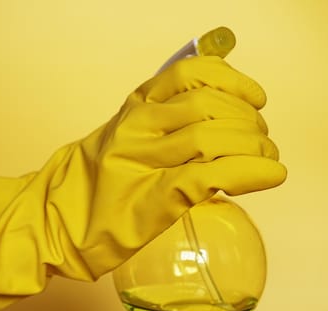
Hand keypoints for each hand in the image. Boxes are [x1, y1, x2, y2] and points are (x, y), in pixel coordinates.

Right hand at [55, 55, 286, 277]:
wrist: (57, 220)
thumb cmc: (99, 182)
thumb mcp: (129, 137)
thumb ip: (168, 120)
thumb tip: (223, 108)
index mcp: (135, 107)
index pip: (189, 73)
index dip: (232, 80)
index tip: (256, 98)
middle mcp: (138, 126)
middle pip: (207, 106)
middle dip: (247, 121)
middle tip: (263, 139)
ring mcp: (143, 161)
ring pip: (209, 136)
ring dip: (253, 145)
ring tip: (268, 157)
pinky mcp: (153, 198)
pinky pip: (208, 175)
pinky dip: (247, 171)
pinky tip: (270, 175)